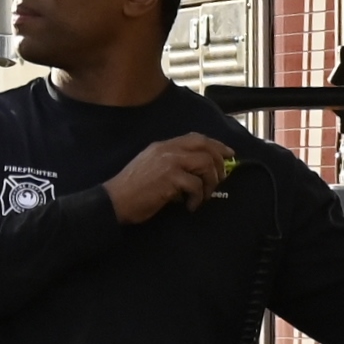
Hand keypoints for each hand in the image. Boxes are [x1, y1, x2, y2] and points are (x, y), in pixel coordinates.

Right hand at [105, 135, 234, 224]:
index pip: (196, 138)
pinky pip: (196, 185)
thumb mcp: (151, 166)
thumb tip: (196, 172)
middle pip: (205, 146)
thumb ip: (171, 163)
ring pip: (205, 164)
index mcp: (164, 145)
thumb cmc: (132, 189)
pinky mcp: (170, 178)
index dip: (216, 145)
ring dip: (210, 182)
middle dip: (219, 161)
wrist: (114, 200)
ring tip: (203, 196)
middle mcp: (168, 149)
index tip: (229, 154)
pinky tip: (190, 206)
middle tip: (222, 178)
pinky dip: (198, 198)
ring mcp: (170, 162)